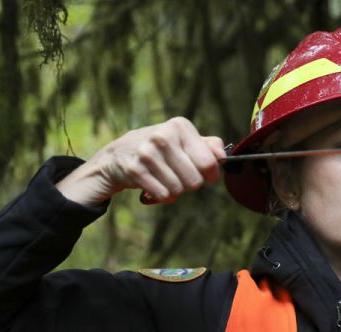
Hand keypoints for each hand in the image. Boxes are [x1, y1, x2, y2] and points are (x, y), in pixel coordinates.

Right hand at [56, 117, 225, 206]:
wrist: (117, 156)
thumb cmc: (159, 149)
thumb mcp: (183, 140)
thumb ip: (208, 145)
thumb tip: (223, 156)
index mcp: (179, 126)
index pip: (210, 162)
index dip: (211, 173)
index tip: (204, 172)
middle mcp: (163, 136)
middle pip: (196, 180)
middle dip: (191, 183)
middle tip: (180, 175)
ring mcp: (147, 153)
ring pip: (179, 190)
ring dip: (176, 191)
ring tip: (166, 179)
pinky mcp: (135, 170)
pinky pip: (164, 195)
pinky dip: (164, 196)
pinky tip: (156, 186)